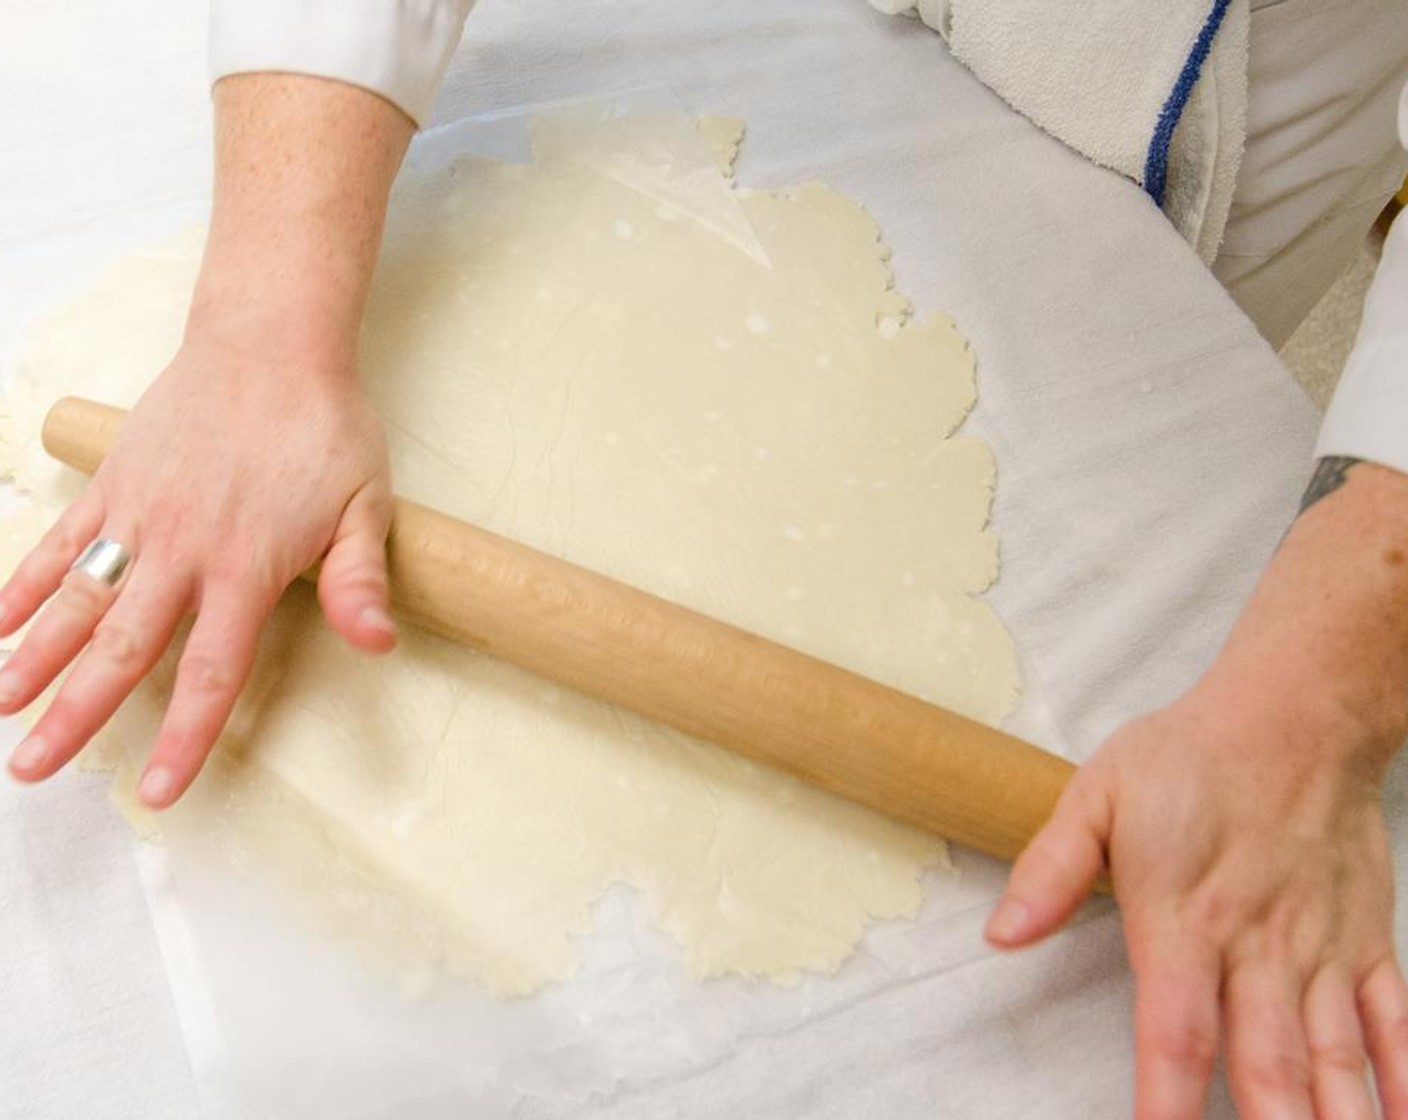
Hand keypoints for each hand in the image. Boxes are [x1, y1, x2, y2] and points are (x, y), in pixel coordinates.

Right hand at [1, 330, 396, 806]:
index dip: (186, 736)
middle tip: (34, 772)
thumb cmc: (326, 429)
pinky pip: (59, 540)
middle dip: (76, 714)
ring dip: (34, 656)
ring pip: (77, 598)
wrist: (270, 342)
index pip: (213, 670)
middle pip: (122, 648)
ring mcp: (138, 513)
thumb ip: (359, 581)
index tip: (156, 792)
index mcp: (247, 567)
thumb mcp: (365, 505)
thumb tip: (378, 645)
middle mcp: (182, 549)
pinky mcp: (113, 480)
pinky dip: (22, 583)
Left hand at [986, 673, 1407, 1118]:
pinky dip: (1404, 1080)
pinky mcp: (1366, 943)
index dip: (1167, 1101)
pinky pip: (1396, 1025)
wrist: (1296, 715)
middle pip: (1267, 1065)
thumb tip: (1001, 933)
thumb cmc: (1189, 757)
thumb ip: (1051, 869)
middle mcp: (1258, 947)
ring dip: (1337, 1118)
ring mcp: (1320, 950)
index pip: (1175, 1030)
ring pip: (1336, 1058)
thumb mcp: (1097, 795)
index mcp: (1183, 920)